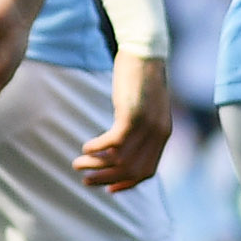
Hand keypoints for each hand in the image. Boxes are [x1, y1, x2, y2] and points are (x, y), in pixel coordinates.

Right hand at [74, 49, 171, 191]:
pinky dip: (97, 148)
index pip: (147, 172)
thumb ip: (142, 126)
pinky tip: (85, 147)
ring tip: (78, 163)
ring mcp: (146, 126)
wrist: (146, 51)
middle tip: (86, 180)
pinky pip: (112, 143)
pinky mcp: (132, 115)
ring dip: (96, 165)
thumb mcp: (147, 107)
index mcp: (162, 135)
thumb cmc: (142, 77)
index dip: (127, 183)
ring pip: (119, 159)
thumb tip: (125, 143)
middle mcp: (157, 134)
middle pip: (131, 170)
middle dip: (106, 179)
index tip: (109, 189)